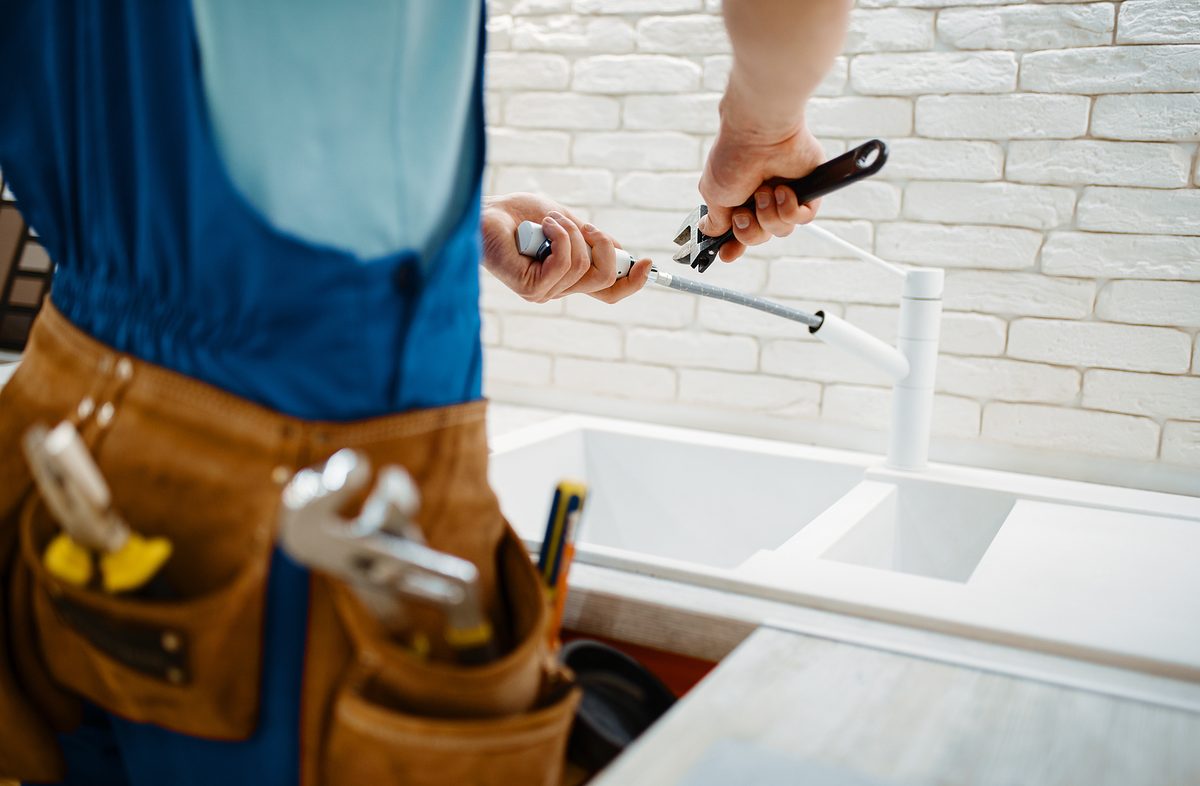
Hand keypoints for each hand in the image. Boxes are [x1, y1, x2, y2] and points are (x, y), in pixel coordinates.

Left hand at [481, 193, 651, 303]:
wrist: (487, 211)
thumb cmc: (520, 215)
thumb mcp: (567, 223)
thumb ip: (591, 239)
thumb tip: (621, 251)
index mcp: (570, 277)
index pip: (609, 292)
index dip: (632, 282)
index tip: (647, 262)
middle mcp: (558, 289)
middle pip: (604, 280)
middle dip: (603, 245)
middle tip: (584, 225)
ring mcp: (544, 292)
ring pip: (584, 266)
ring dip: (572, 232)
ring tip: (549, 220)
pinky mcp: (530, 288)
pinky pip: (564, 262)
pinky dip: (559, 236)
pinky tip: (543, 227)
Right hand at [697, 116, 826, 263]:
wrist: (760, 134)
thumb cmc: (734, 157)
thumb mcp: (713, 194)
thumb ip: (715, 220)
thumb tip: (709, 232)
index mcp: (738, 197)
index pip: (738, 230)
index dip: (734, 245)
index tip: (728, 254)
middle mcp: (761, 197)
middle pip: (759, 236)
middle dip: (749, 230)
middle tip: (744, 212)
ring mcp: (784, 194)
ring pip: (781, 230)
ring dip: (768, 216)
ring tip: (764, 192)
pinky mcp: (807, 190)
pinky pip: (802, 219)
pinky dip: (789, 209)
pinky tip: (783, 190)